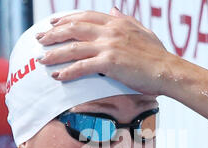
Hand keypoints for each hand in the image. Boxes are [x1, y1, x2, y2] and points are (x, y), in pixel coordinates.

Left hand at [36, 8, 175, 94]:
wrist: (168, 70)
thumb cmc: (158, 55)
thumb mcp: (143, 31)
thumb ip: (126, 20)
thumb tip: (113, 11)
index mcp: (117, 23)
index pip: (85, 16)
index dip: (66, 19)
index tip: (52, 23)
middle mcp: (110, 31)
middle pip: (74, 29)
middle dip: (53, 33)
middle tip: (39, 39)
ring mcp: (109, 46)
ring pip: (74, 47)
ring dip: (54, 53)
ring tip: (41, 59)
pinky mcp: (110, 63)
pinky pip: (83, 67)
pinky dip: (68, 71)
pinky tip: (58, 76)